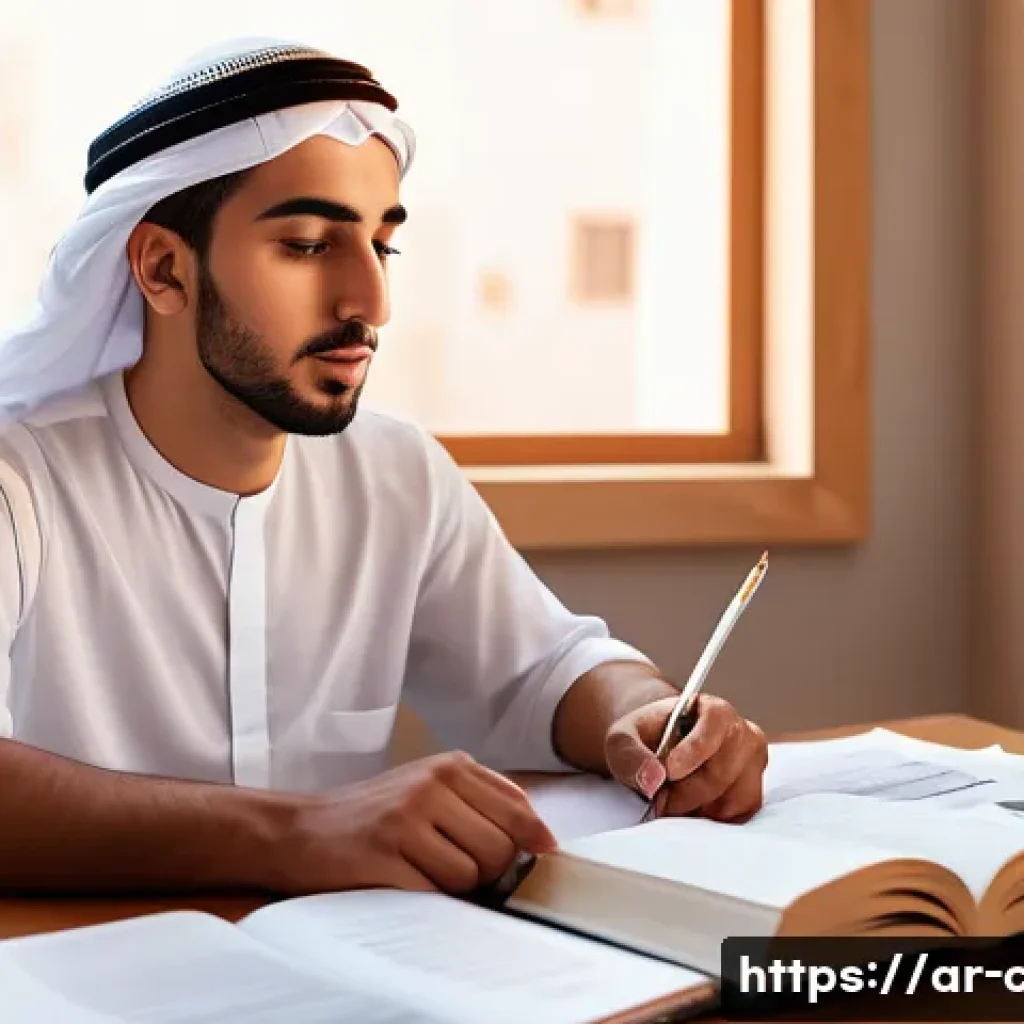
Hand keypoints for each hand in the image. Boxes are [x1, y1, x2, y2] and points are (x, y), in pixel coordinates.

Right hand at [268, 752, 557, 895]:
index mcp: (451, 765)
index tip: (530, 859)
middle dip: (488, 871)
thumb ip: (482, 804)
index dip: (532, 842)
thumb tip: (542, 841)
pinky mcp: (385, 851)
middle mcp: (433, 783)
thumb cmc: (375, 815)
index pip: (520, 808)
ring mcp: (408, 815)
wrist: (301, 829)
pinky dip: (426, 896)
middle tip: (454, 867)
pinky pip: (435, 891)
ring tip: (421, 869)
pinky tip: (402, 879)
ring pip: (472, 873)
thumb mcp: (431, 790)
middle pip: (501, 847)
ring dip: (454, 886)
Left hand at [604, 694, 767, 822]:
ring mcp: (752, 766)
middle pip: (721, 774)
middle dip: (684, 793)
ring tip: (675, 799)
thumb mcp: (622, 739)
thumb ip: (630, 753)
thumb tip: (653, 780)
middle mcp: (742, 734)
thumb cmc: (643, 740)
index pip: (716, 725)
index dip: (694, 750)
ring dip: (697, 810)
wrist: (658, 752)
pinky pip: (737, 818)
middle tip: (660, 796)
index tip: (670, 770)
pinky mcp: (751, 794)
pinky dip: (711, 821)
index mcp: (714, 710)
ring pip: (731, 801)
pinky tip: (692, 809)